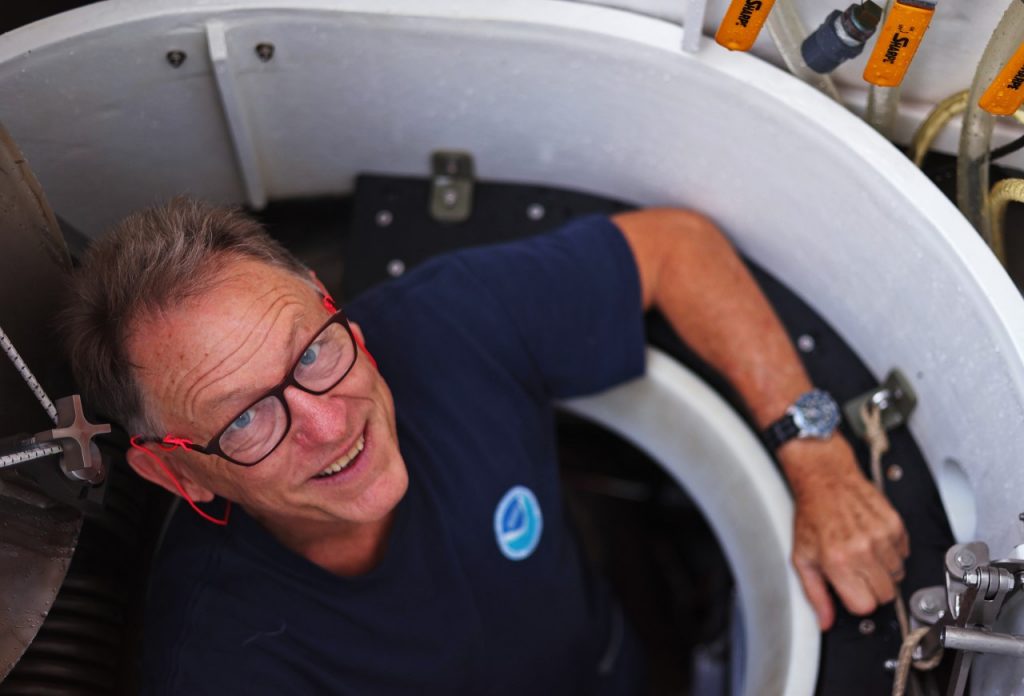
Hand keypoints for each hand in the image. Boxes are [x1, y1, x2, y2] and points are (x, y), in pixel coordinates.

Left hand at [780, 437, 909, 630]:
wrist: (826, 479)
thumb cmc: (812, 515)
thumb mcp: (802, 558)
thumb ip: (815, 594)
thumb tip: (825, 621)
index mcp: (838, 561)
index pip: (865, 606)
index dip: (858, 601)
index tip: (851, 590)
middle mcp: (862, 549)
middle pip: (886, 594)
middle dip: (872, 587)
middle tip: (856, 570)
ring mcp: (881, 536)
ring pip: (898, 575)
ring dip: (883, 569)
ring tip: (863, 551)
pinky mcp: (895, 524)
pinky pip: (904, 553)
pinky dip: (892, 551)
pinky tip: (872, 539)